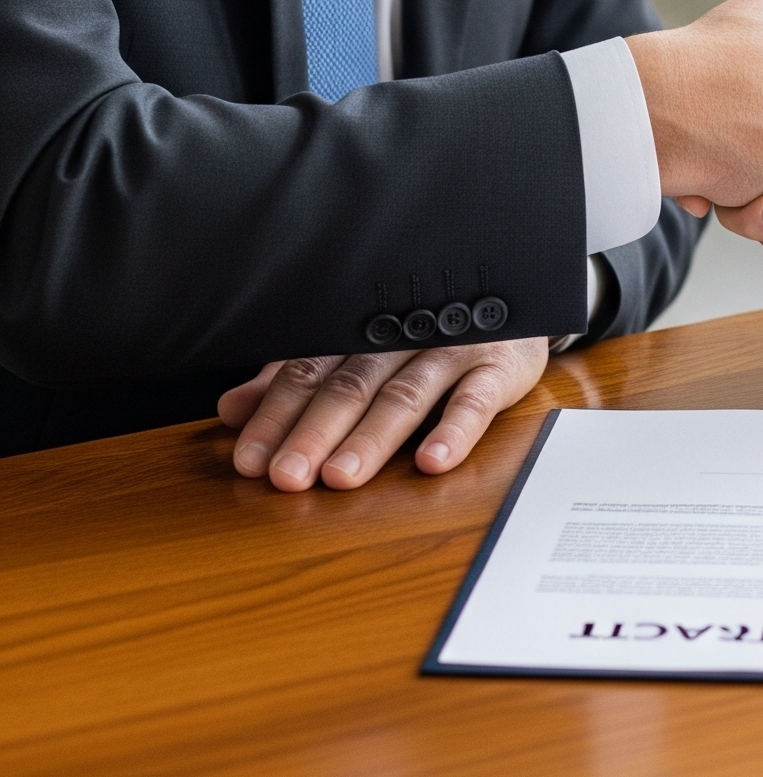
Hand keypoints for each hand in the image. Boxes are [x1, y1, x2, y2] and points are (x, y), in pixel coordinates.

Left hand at [217, 336, 548, 490]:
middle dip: (315, 433)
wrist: (517, 300)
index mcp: (361, 332)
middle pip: (351, 385)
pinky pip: (477, 397)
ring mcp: (452, 348)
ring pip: (406, 393)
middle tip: (287, 477)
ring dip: (372, 436)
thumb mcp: (356, 350)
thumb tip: (231, 409)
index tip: (249, 460)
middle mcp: (402, 336)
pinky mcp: (500, 364)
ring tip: (343, 476)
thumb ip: (296, 378)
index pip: (309, 372)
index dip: (277, 415)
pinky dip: (455, 428)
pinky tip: (433, 460)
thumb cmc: (427, 332)